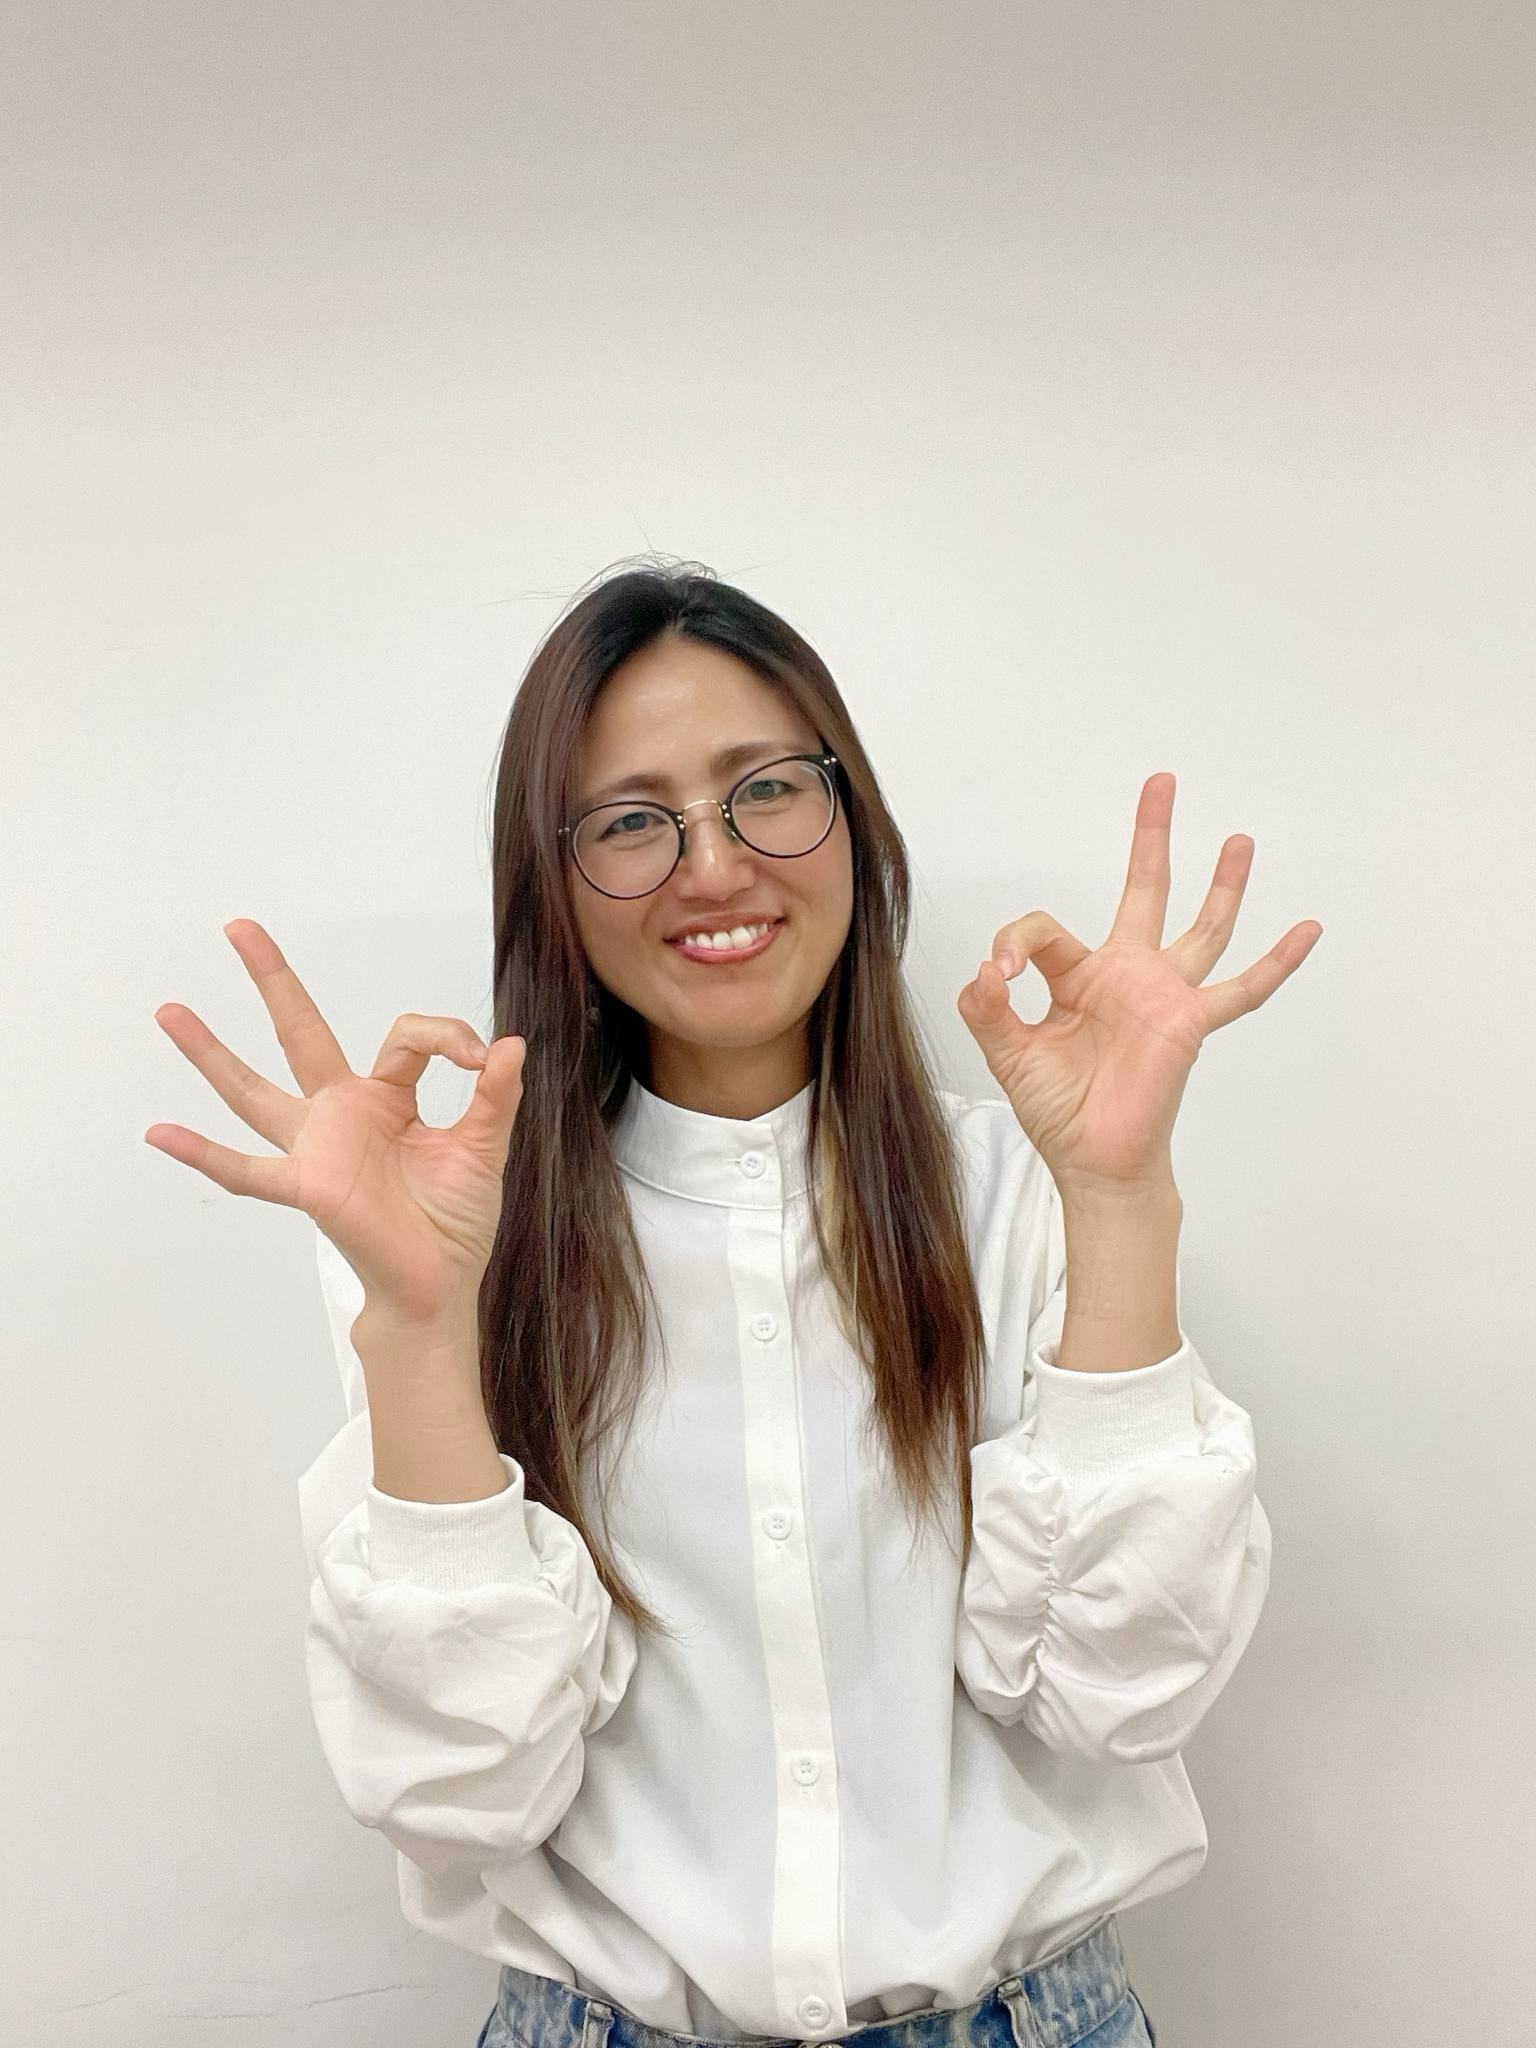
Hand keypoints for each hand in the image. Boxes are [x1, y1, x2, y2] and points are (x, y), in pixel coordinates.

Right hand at [146, 919, 526, 1325]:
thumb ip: (494, 1097)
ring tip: (170, 1011)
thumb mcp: (484, 1149)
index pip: (405, 1038)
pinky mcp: (308, 1187)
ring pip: (255, 1092)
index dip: (445, 1036)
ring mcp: (317, 1148)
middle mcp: (343, 1113)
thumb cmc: (453, 1219)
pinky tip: (160, 1132)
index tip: (480, 1057)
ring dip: (212, 1054)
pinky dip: (204, 1153)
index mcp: (388, 1097)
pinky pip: (247, 1171)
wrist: (440, 1285)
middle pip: (301, 1033)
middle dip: (273, 981)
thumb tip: (510, 1044)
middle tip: (239, 927)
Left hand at [957, 773, 1321, 1192]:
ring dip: (1222, 885)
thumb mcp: (1008, 1055)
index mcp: (1077, 977)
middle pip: (1144, 891)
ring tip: (1240, 839)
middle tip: (1161, 782)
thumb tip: (987, 969)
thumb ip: (987, 1011)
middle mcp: (1126, 975)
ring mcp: (1164, 995)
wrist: (1094, 1161)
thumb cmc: (1058, 1109)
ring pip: (1202, 928)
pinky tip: (1308, 929)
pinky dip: (1277, 962)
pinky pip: (1244, 990)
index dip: (1017, 941)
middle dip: (1151, 838)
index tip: (998, 973)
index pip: (1045, 932)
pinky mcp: (1191, 1023)